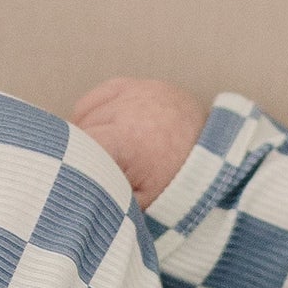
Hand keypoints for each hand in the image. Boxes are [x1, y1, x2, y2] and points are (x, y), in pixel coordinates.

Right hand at [68, 76, 205, 210]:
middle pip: (81, 128)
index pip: (78, 146)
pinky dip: (95, 109)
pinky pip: (103, 93)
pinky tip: (99, 127)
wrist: (216, 161)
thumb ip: (105, 194)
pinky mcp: (143, 85)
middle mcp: (130, 109)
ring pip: (87, 110)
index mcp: (127, 140)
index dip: (72, 163)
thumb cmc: (176, 186)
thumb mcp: (139, 202)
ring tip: (97, 152)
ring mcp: (138, 92)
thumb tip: (76, 193)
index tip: (73, 178)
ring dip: (85, 130)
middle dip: (81, 150)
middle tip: (89, 171)